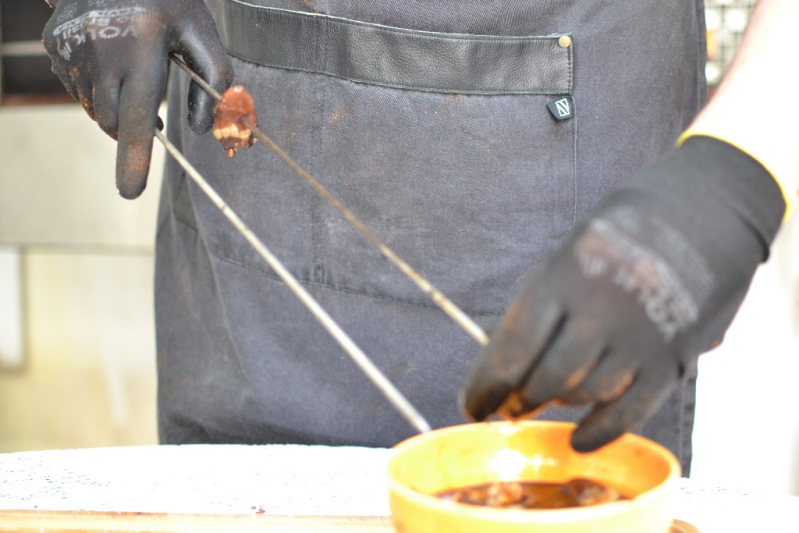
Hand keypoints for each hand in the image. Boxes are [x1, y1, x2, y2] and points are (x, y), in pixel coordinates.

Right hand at [43, 0, 232, 198]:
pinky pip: (77, 86)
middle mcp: (100, 49)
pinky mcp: (53, 43)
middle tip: (153, 109)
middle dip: (131, 128)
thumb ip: (214, 79)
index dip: (135, 157)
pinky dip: (97, 85)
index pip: (136, 116)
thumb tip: (204, 128)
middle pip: (113, 121)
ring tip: (132, 68)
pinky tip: (110, 55)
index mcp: (141, 47)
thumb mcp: (201, 30)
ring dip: (115, 104)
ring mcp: (70, 47)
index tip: (130, 191)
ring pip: (94, 106)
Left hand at [461, 136, 784, 451]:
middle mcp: (599, 310)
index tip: (473, 405)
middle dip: (519, 400)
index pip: (511, 350)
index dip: (485, 387)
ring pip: (584, 394)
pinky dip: (601, 431)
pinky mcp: (672, 357)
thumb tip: (495, 360)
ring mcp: (638, 336)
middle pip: (545, 379)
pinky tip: (579, 439)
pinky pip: (630, 410)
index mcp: (563, 276)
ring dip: (559, 403)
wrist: (702, 211)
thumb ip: (537, 306)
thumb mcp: (568, 255)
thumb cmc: (619, 233)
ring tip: (547, 400)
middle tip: (510, 407)